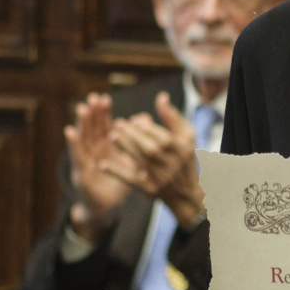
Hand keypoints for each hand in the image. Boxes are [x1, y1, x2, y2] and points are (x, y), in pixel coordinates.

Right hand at [65, 93, 136, 242]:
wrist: (105, 207)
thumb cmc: (116, 183)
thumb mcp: (128, 162)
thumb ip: (135, 142)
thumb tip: (145, 119)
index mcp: (103, 148)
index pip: (103, 127)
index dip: (103, 113)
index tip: (104, 98)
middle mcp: (92, 152)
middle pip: (91, 129)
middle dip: (92, 113)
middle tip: (93, 97)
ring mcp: (85, 162)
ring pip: (83, 139)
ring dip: (81, 123)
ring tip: (81, 108)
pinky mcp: (81, 174)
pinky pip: (78, 157)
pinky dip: (74, 144)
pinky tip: (71, 132)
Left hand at [109, 92, 205, 226]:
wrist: (186, 193)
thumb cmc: (185, 158)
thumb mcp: (186, 136)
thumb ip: (172, 116)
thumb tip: (161, 96)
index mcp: (183, 150)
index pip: (163, 137)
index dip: (147, 128)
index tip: (134, 120)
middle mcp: (173, 165)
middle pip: (151, 148)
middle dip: (133, 135)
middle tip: (119, 124)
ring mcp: (161, 178)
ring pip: (141, 161)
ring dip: (125, 147)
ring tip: (113, 135)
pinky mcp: (149, 190)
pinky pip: (132, 181)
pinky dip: (117, 172)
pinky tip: (103, 164)